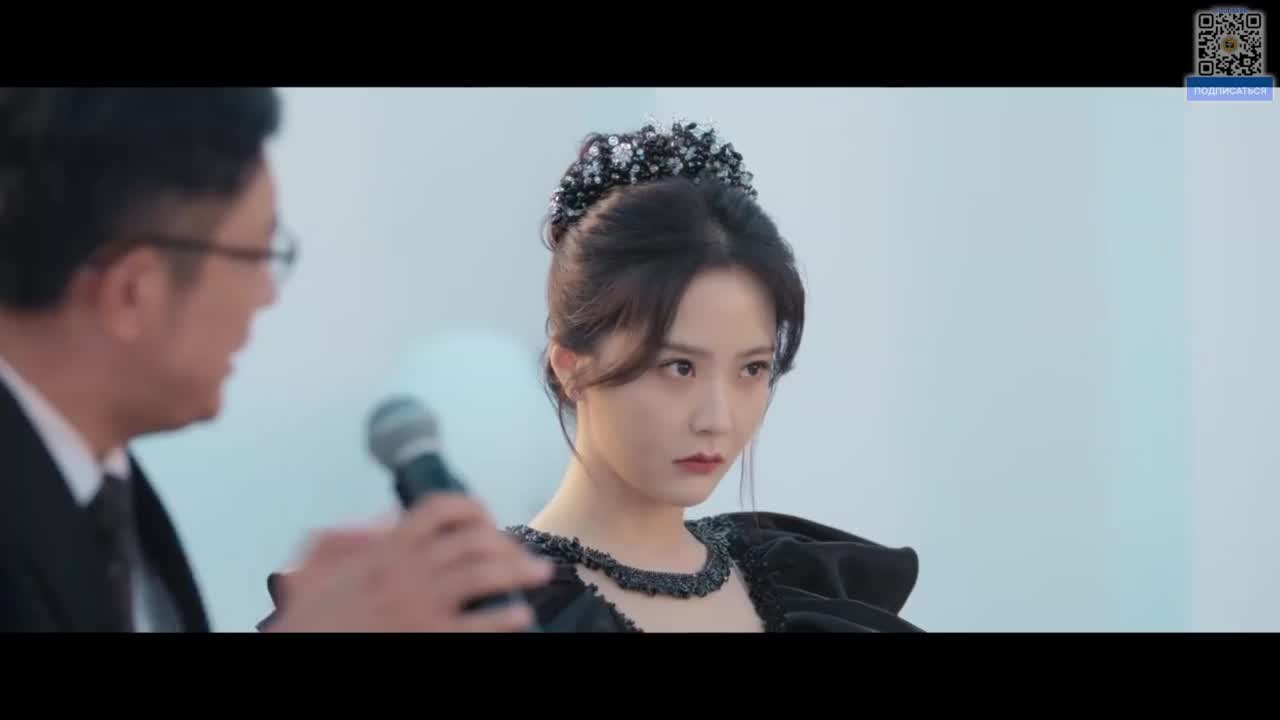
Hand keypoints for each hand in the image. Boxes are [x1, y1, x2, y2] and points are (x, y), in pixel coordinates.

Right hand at [266, 494, 552, 631]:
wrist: (298, 649)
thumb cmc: (309, 625)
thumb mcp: (316, 569)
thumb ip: (346, 539)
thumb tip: (384, 523)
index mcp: (383, 551)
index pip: (440, 509)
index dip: (472, 508)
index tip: (486, 518)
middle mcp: (407, 572)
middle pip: (474, 540)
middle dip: (506, 543)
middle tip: (522, 554)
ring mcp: (421, 605)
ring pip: (486, 573)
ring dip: (520, 570)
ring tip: (538, 574)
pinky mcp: (431, 637)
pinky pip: (481, 623)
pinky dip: (507, 617)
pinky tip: (521, 615)